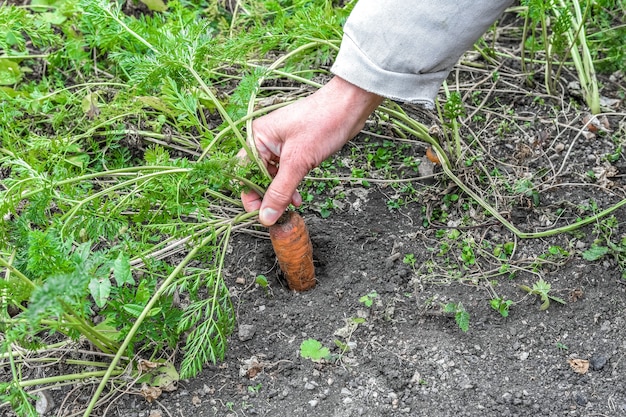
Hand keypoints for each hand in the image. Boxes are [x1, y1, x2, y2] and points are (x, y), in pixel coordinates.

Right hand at [241, 76, 382, 225]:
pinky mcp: (294, 149)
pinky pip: (285, 172)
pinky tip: (297, 198)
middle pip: (256, 176)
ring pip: (272, 176)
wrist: (349, 106)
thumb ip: (280, 191)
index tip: (261, 214)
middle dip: (267, 196)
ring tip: (291, 207)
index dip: (250, 196)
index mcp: (257, 137)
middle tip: (277, 215)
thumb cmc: (322, 124)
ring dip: (280, 193)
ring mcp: (280, 145)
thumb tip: (265, 216)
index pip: (243, 173)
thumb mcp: (298, 162)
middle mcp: (264, 140)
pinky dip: (290, 186)